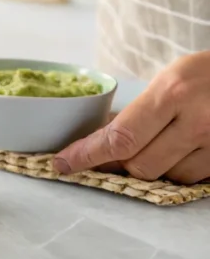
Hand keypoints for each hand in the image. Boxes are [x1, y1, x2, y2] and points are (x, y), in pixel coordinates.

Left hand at [53, 51, 209, 183]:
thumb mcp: (170, 79)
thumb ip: (139, 110)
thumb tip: (100, 137)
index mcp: (173, 93)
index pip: (120, 137)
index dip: (87, 155)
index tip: (62, 164)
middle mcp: (197, 121)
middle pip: (139, 165)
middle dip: (120, 162)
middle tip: (108, 153)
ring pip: (166, 176)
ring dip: (152, 166)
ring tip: (157, 142)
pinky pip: (193, 179)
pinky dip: (177, 169)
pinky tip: (177, 150)